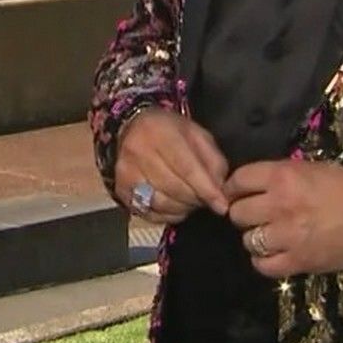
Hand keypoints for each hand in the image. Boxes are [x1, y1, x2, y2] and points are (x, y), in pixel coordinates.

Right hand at [113, 108, 230, 223]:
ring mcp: (126, 173)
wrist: (131, 127)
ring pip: (162, 204)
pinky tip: (176, 206)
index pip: (187, 169)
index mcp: (160, 133)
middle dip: (197, 199)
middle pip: (175, 189)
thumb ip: (213, 160)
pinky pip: (149, 213)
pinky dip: (168, 215)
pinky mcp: (121, 190)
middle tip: (206, 198)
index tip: (222, 206)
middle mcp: (138, 153)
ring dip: (183, 208)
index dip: (207, 190)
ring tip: (191, 201)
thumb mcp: (197, 134)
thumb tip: (220, 191)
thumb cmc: (169, 131)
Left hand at [224, 160, 342, 279]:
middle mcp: (280, 205)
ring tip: (270, 236)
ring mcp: (288, 236)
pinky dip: (264, 261)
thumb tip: (255, 187)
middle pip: (237, 213)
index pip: (238, 180)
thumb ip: (281, 177)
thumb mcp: (312, 169)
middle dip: (245, 214)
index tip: (238, 193)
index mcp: (283, 176)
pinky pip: (263, 265)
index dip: (234, 188)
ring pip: (248, 240)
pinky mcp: (299, 262)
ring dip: (256, 238)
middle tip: (258, 216)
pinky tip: (275, 255)